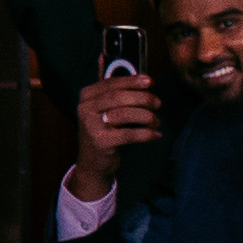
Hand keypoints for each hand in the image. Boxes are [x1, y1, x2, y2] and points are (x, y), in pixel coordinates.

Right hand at [64, 72, 165, 198]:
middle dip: (142, 98)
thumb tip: (146, 82)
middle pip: (119, 97)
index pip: (111, 83)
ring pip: (125, 114)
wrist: (92, 161)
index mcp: (86, 96)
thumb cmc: (105, 130)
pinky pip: (129, 134)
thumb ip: (120, 95)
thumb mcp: (105, 110)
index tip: (150, 82)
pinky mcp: (101, 142)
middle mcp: (85, 108)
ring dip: (146, 117)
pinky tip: (156, 135)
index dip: (132, 81)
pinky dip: (146, 134)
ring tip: (156, 121)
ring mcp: (91, 125)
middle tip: (157, 103)